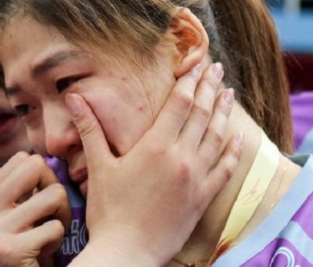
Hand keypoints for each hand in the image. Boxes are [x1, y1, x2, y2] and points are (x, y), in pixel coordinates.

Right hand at [0, 152, 70, 266]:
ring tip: (49, 234)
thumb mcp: (12, 215)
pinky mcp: (10, 250)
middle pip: (37, 166)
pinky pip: (56, 227)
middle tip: (51, 213)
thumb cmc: (23, 249)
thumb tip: (49, 155)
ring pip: (55, 195)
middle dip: (54, 188)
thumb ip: (22, 187)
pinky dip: (57, 241)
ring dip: (61, 217)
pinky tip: (43, 252)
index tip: (40, 200)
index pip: (23, 159)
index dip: (43, 176)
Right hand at [65, 62, 242, 265]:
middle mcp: (182, 158)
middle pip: (201, 114)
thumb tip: (73, 96)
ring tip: (229, 93)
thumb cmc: (109, 211)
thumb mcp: (98, 166)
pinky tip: (239, 136)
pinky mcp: (203, 198)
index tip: (197, 63)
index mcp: (156, 146)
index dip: (189, 80)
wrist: (128, 252)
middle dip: (209, 88)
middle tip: (217, 69)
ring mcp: (196, 179)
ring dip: (224, 112)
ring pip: (217, 137)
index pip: (179, 104)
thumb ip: (90, 128)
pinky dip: (233, 149)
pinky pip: (224, 168)